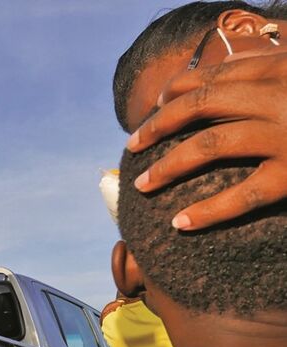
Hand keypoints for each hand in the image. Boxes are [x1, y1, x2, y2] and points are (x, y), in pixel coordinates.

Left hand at [127, 50, 286, 229]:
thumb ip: (269, 67)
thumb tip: (229, 65)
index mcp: (280, 70)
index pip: (211, 77)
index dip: (174, 92)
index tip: (153, 109)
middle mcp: (277, 97)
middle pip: (199, 105)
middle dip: (157, 126)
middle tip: (132, 146)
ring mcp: (286, 135)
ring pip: (209, 145)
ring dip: (168, 166)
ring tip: (143, 184)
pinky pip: (242, 194)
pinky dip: (208, 210)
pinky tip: (180, 224)